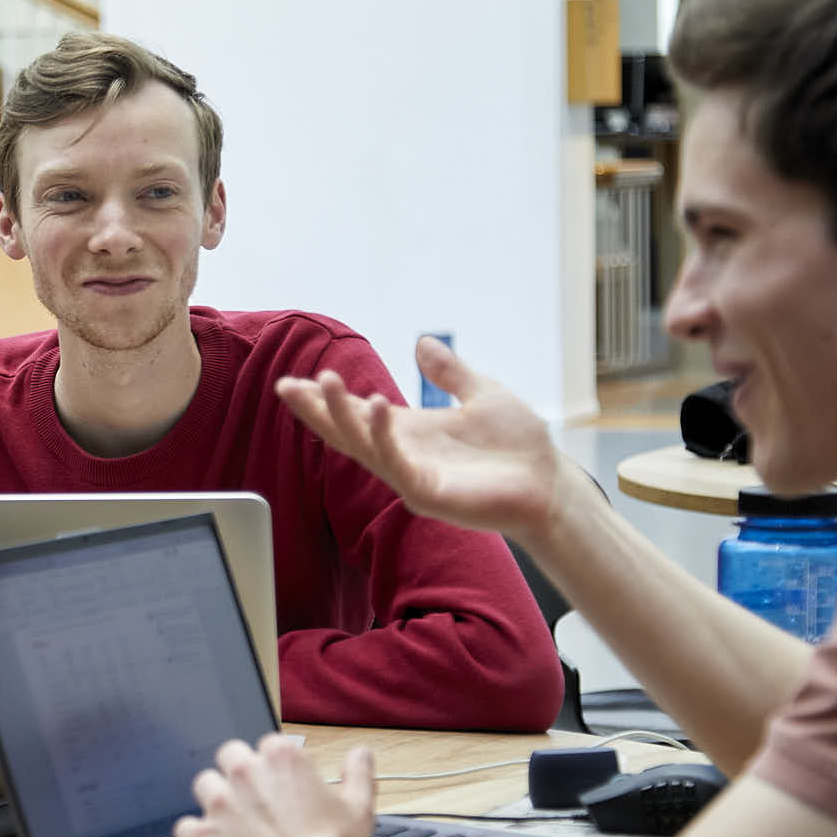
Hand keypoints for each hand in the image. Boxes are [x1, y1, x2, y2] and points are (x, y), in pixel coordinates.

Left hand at [174, 735, 374, 836]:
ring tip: (234, 827)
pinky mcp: (202, 836)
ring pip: (204, 786)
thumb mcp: (358, 805)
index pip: (264, 747)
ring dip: (216, 802)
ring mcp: (220, 803)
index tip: (279, 788)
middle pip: (228, 757)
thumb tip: (359, 754)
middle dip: (238, 775)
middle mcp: (245, 772)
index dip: (271, 769)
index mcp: (280, 757)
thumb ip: (356, 773)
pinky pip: (185, 828)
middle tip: (254, 804)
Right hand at [275, 335, 568, 541]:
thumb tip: (422, 343)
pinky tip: (376, 406)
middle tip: (287, 386)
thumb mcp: (481, 394)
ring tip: (325, 381)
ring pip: (362, 446)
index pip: (354, 414)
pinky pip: (396, 464)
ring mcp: (411, 475)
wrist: (549, 484)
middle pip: (345, 432)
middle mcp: (402, 454)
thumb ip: (449, 373)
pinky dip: (382, 436)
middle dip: (316, 410)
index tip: (290, 382)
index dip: (323, 400)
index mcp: (409, 432)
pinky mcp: (428, 493)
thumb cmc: (517, 446)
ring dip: (341, 415)